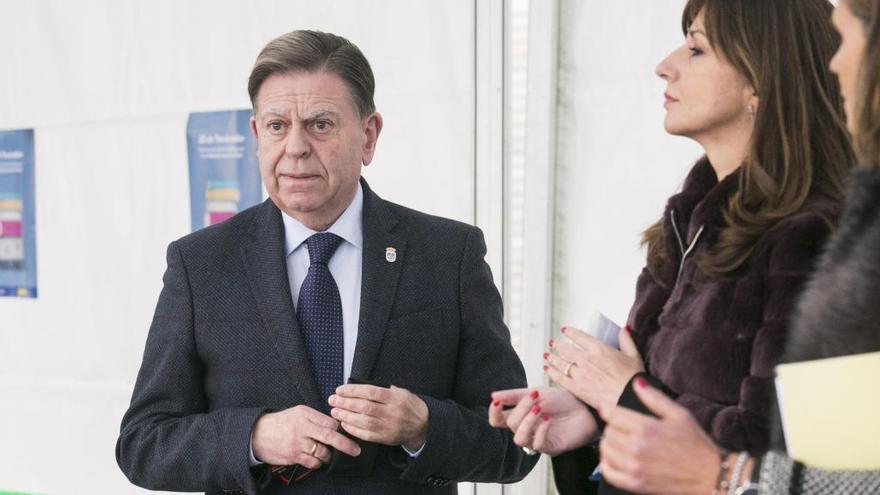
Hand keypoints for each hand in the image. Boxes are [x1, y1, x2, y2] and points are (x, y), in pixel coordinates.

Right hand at [251, 405, 361, 468]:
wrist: (258, 434)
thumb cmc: (281, 422)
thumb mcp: (298, 412)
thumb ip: (316, 417)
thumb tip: (336, 425)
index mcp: (305, 414)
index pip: (330, 422)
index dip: (342, 429)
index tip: (348, 433)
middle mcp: (302, 428)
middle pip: (330, 436)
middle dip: (346, 445)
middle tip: (356, 450)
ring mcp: (298, 443)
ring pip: (323, 452)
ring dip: (329, 456)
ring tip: (327, 454)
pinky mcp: (293, 456)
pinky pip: (313, 463)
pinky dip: (318, 463)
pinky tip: (316, 459)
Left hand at [329, 384, 428, 450]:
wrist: (424, 426)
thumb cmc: (409, 406)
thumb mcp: (401, 392)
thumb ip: (383, 389)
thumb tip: (360, 387)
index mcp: (395, 397)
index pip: (370, 392)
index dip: (353, 391)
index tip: (340, 390)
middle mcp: (391, 412)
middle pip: (364, 406)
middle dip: (345, 403)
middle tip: (332, 400)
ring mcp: (388, 426)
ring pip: (363, 421)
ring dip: (346, 416)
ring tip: (335, 411)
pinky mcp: (385, 438)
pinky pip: (366, 434)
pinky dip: (353, 429)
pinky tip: (344, 424)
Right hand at [488, 386, 598, 455]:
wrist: (584, 408)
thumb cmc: (561, 400)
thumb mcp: (537, 393)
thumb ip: (515, 395)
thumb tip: (493, 395)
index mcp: (520, 415)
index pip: (498, 420)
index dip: (493, 413)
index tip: (496, 402)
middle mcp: (525, 428)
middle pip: (510, 424)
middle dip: (520, 409)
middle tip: (534, 397)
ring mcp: (536, 439)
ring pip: (519, 438)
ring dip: (527, 422)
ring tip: (538, 409)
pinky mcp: (549, 447)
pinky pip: (537, 444)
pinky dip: (540, 431)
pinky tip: (548, 420)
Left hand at [545, 326, 644, 408]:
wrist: (630, 399)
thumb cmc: (633, 379)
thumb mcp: (633, 355)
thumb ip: (626, 340)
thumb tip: (624, 329)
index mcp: (599, 349)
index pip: (578, 336)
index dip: (569, 332)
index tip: (564, 330)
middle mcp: (587, 359)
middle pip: (566, 348)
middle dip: (557, 344)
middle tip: (552, 343)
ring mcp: (580, 374)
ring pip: (560, 362)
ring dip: (552, 357)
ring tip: (547, 355)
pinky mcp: (577, 388)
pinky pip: (560, 378)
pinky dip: (551, 372)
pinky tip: (547, 369)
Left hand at [598, 377, 720, 494]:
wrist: (710, 476)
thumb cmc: (696, 443)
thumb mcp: (679, 414)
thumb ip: (655, 397)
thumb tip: (636, 382)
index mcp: (646, 428)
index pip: (612, 414)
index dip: (606, 408)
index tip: (605, 406)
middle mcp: (637, 448)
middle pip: (608, 432)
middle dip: (612, 426)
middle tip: (621, 426)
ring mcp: (635, 468)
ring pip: (605, 450)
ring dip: (608, 443)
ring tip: (618, 440)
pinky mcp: (636, 484)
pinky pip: (608, 472)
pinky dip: (605, 463)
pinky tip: (614, 458)